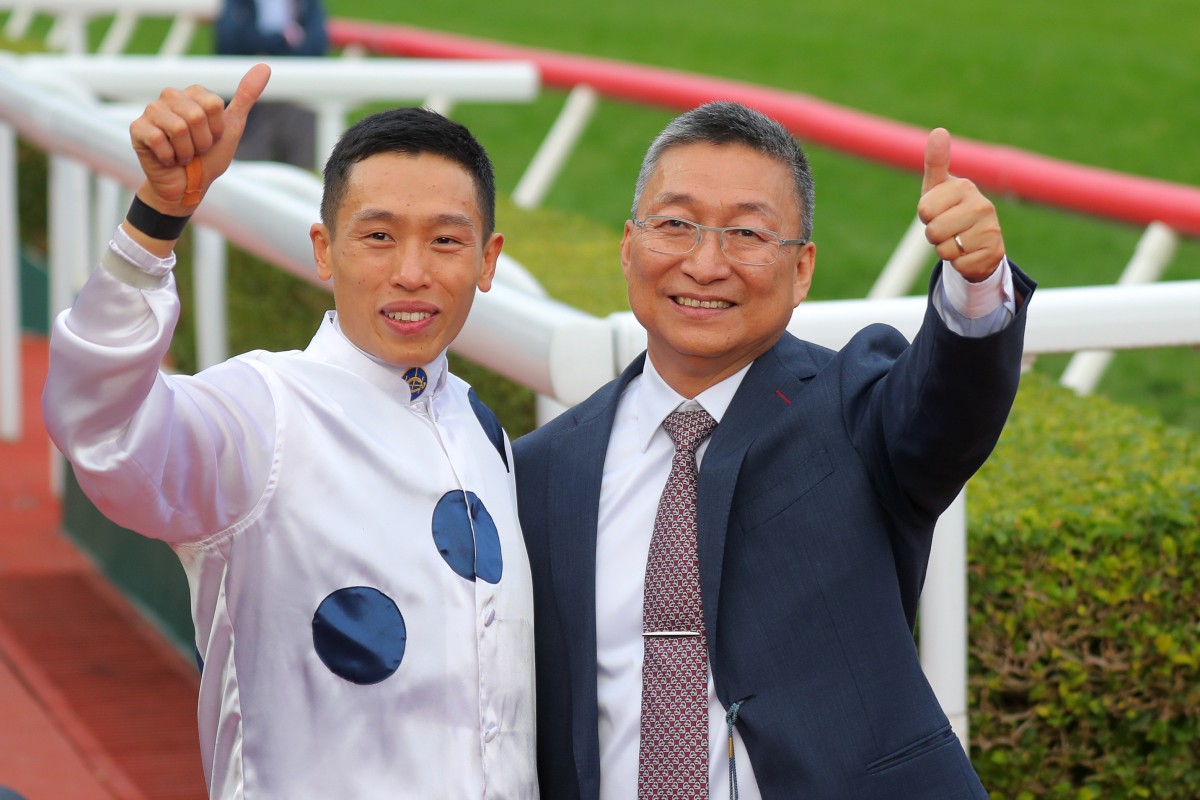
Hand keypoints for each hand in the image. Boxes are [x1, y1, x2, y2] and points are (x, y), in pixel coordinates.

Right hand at [128, 63, 270, 216]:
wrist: (188, 187)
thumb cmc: (209, 158)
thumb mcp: (232, 128)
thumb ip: (246, 97)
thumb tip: (265, 66)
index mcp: (193, 93)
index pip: (213, 104)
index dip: (216, 129)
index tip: (212, 137)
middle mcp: (170, 96)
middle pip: (195, 115)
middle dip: (202, 142)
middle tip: (197, 150)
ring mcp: (151, 111)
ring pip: (178, 128)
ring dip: (187, 152)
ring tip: (183, 155)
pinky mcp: (137, 129)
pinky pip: (159, 140)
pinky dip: (170, 158)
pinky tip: (167, 159)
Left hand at [917, 128, 1004, 280]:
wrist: (976, 241)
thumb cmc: (949, 210)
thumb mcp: (937, 187)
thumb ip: (935, 161)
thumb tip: (939, 131)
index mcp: (964, 186)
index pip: (924, 210)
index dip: (926, 216)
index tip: (938, 211)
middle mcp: (982, 205)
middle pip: (934, 232)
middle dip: (934, 236)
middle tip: (948, 229)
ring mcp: (991, 229)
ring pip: (946, 251)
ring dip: (946, 250)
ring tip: (958, 240)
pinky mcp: (995, 252)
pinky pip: (960, 265)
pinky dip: (959, 264)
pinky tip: (969, 253)